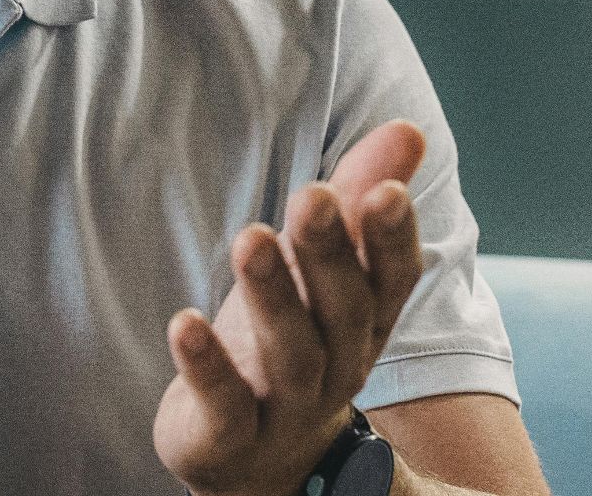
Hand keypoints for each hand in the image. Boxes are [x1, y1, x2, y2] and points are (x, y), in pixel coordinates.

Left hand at [152, 119, 428, 495]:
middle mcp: (337, 364)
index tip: (387, 191)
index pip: (390, 279)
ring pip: (289, 353)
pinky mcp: (229, 434)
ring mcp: (285, 405)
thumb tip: (408, 128)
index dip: (391, 239)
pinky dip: (206, 364)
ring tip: (251, 238)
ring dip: (270, 296)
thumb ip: (358, 198)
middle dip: (329, 253)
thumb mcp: (324, 271)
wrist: (260, 463)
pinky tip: (183, 321)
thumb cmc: (295, 341)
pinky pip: (223, 402)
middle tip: (310, 196)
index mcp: (363, 320)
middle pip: (341, 309)